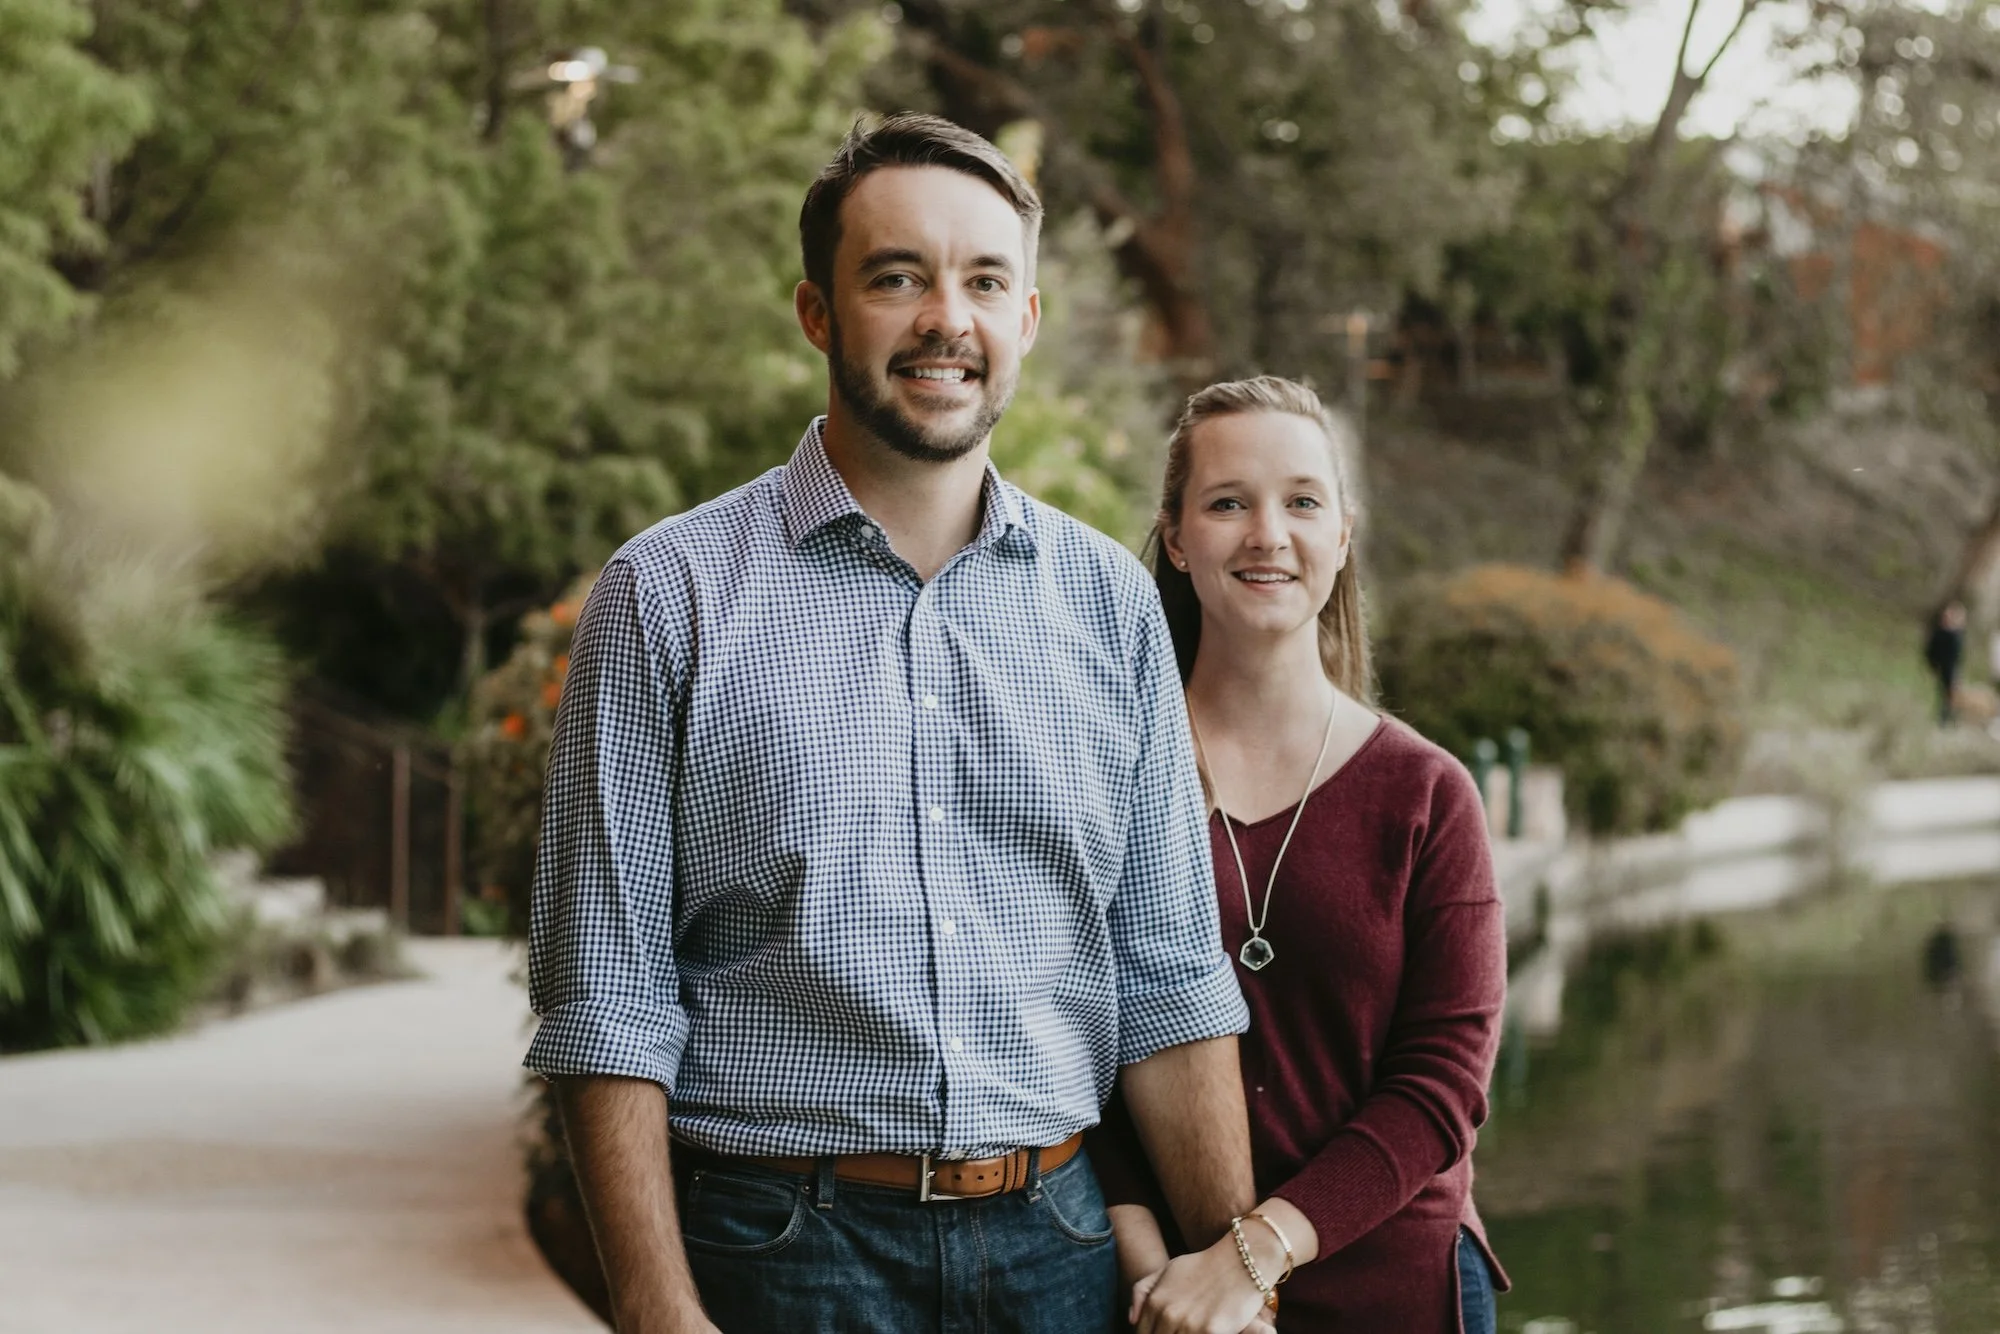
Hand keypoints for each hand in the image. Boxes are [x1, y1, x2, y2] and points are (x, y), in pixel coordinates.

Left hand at [1129, 1239, 1271, 1333]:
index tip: (1163, 1332)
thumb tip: (1131, 1319)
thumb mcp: (1167, 1270)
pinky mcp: (1210, 1331)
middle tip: (1179, 1331)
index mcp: (1155, 1302)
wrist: (1242, 1259)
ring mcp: (1189, 1325)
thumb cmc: (1205, 1265)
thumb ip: (1143, 1291)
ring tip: (1190, 1331)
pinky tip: (1204, 1333)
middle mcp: (1168, 1315)